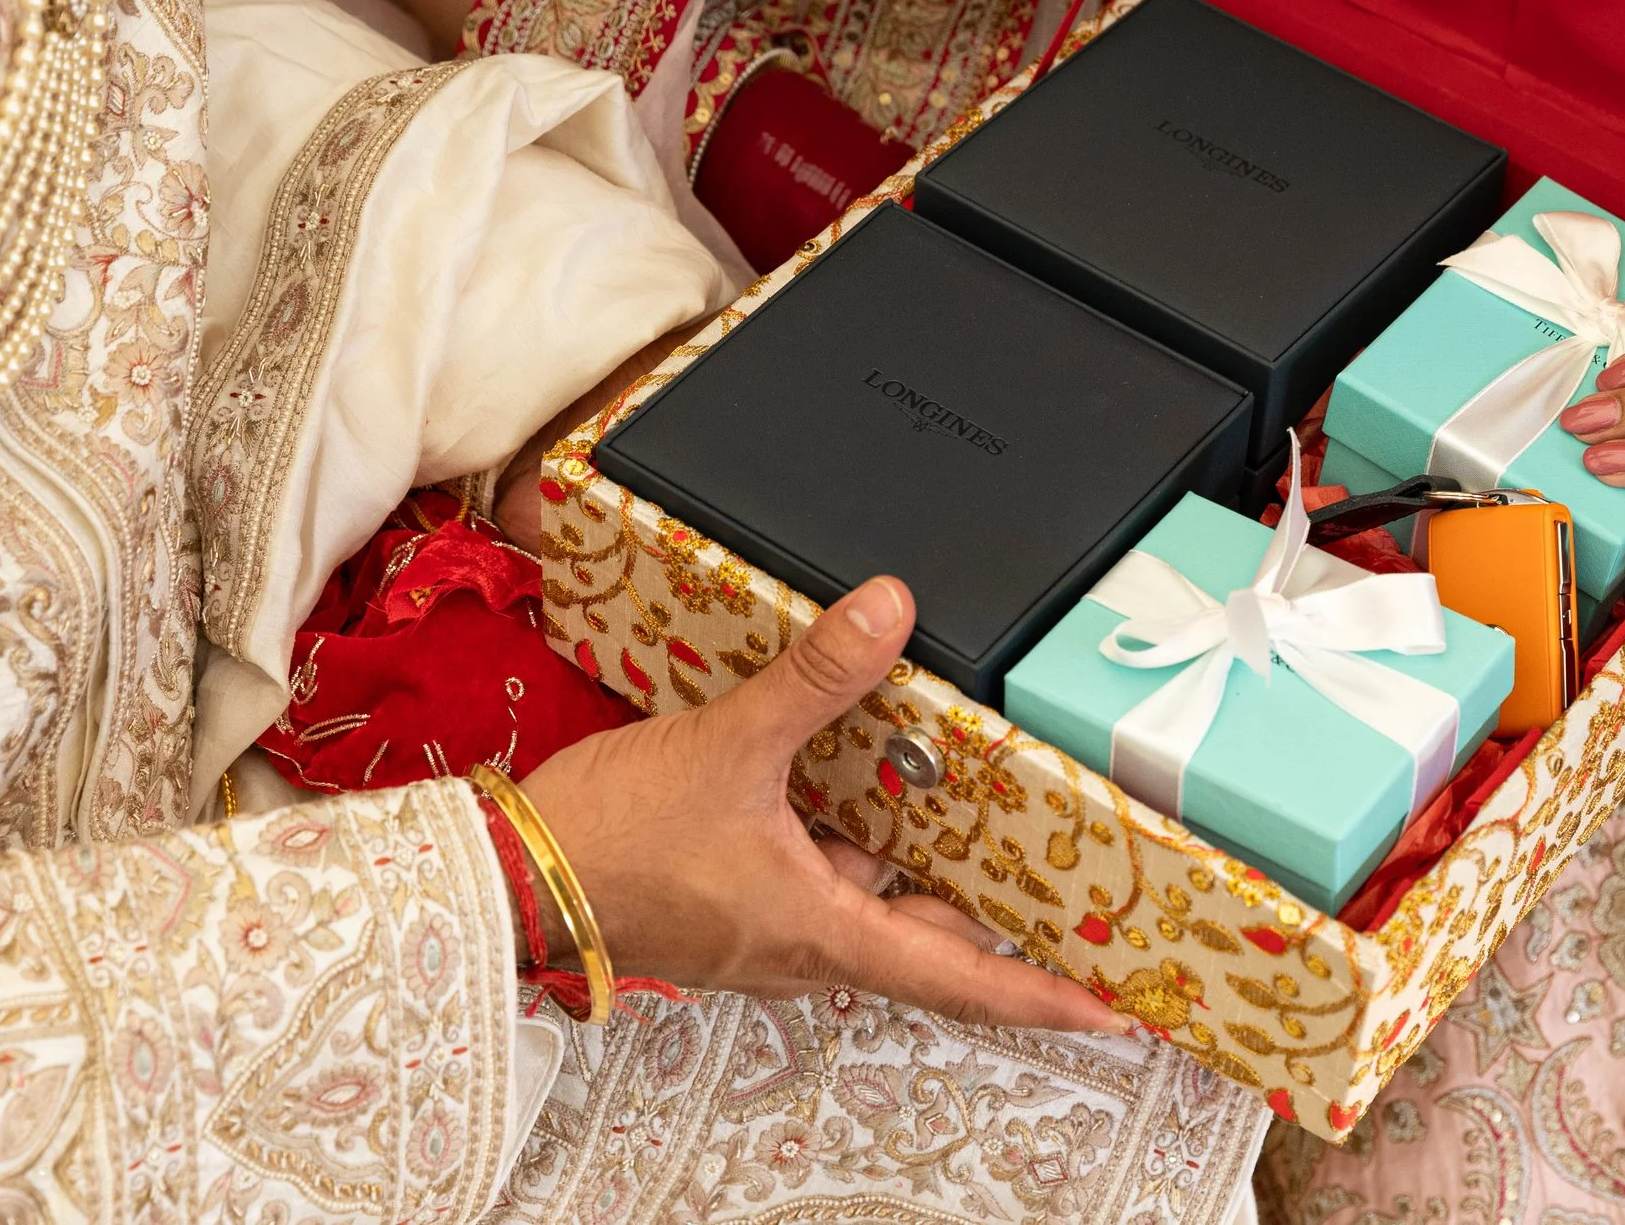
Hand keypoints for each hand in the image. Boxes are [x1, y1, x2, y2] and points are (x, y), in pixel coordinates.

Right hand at [517, 576, 1126, 1032]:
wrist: (509, 874)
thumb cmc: (607, 847)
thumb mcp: (729, 748)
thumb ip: (816, 679)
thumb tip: (888, 612)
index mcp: (824, 932)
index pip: (960, 978)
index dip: (1042, 995)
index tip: (1115, 1012)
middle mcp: (808, 942)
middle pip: (932, 943)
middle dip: (1003, 922)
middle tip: (1076, 904)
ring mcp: (772, 924)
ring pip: (878, 904)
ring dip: (930, 869)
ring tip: (998, 824)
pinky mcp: (739, 898)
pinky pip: (827, 877)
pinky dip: (863, 840)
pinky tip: (873, 784)